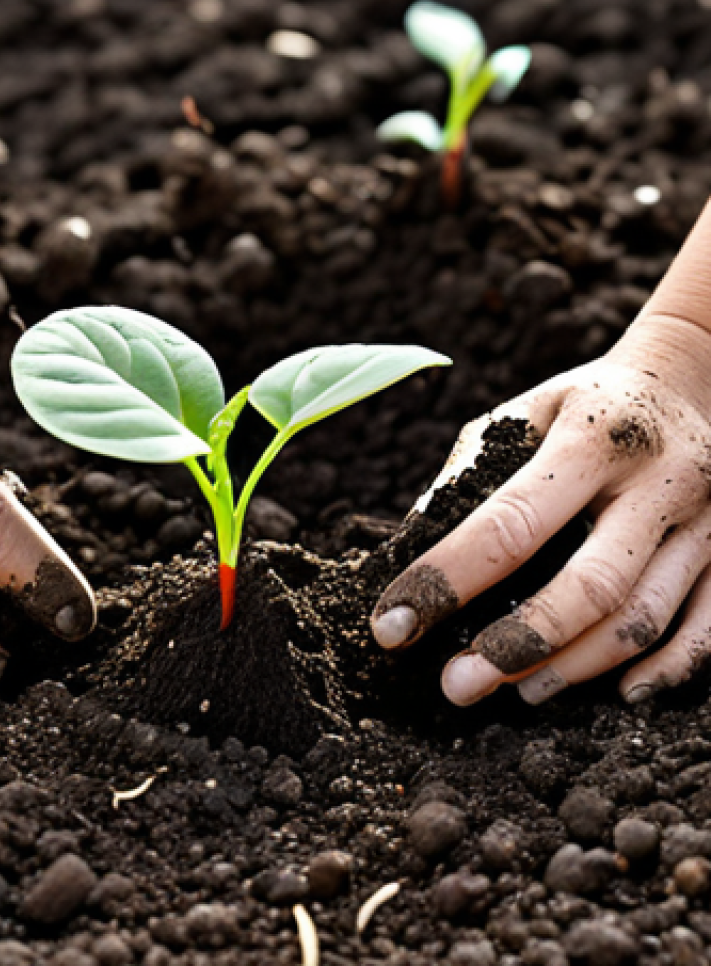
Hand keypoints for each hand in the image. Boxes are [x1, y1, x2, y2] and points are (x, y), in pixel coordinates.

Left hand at [371, 311, 710, 705]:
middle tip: (457, 686)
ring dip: (575, 666)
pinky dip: (665, 671)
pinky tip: (617, 692)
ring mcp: (707, 521)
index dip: (446, 579)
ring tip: (517, 690)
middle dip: (517, 645)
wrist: (692, 379)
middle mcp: (660, 481)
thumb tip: (413, 547)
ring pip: (644, 618)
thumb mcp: (522, 414)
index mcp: (591, 439)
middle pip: (591, 586)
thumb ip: (470, 474)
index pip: (510, 523)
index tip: (392, 624)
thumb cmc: (583, 405)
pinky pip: (708, 630)